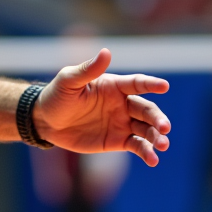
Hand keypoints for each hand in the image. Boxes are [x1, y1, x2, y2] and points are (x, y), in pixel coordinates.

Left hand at [33, 48, 170, 165]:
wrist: (46, 122)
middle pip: (146, 109)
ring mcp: (122, 123)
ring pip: (146, 129)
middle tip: (165, 128)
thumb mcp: (69, 81)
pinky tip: (153, 160)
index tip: (164, 86)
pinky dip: (147, 152)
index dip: (151, 84)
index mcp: (114, 86)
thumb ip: (88, 69)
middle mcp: (122, 103)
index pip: (137, 83)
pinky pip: (137, 146)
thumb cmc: (57, 96)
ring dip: (157, 136)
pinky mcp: (118, 141)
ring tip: (163, 145)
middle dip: (158, 118)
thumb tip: (106, 51)